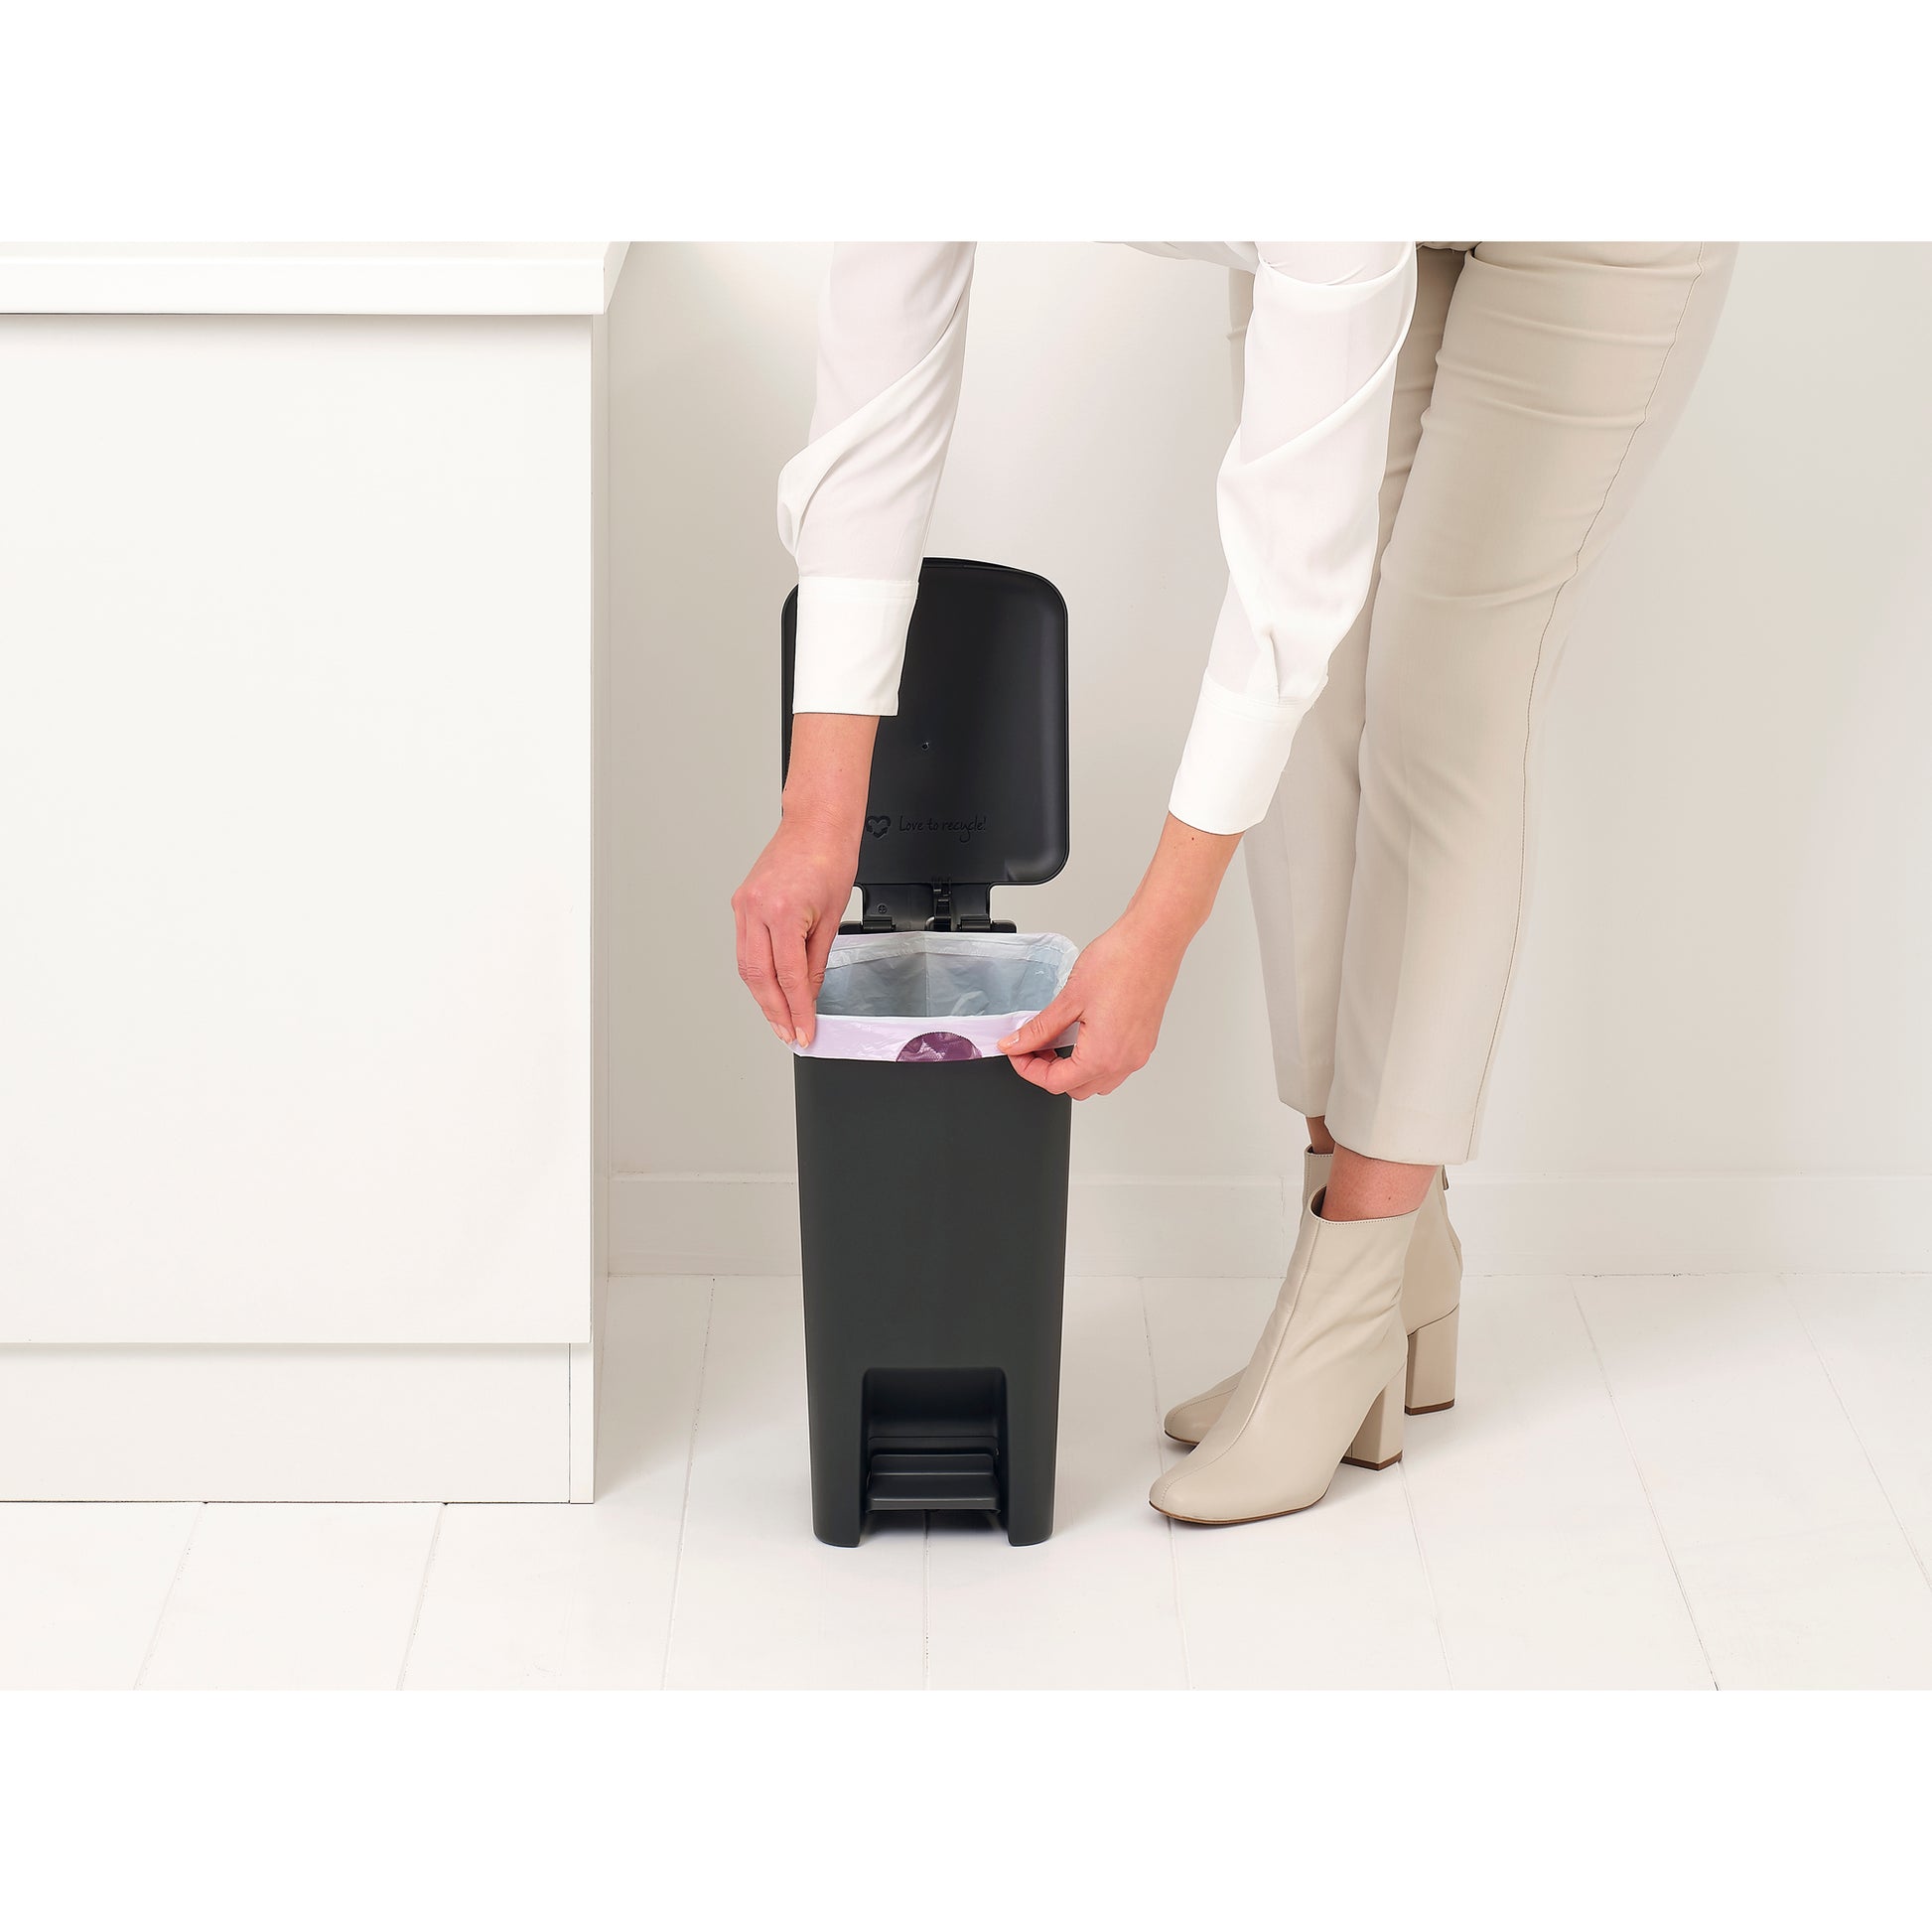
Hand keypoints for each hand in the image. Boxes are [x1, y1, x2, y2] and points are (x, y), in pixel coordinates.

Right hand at [732, 714, 877, 1046]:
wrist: (817, 823)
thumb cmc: (830, 858)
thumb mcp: (833, 917)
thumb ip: (816, 961)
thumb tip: (810, 994)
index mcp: (783, 912)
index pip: (790, 977)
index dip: (797, 1011)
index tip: (803, 1032)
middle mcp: (757, 909)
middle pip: (760, 977)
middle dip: (775, 1012)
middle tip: (788, 1034)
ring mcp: (744, 905)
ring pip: (746, 966)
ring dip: (762, 997)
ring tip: (779, 1019)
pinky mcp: (741, 902)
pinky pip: (744, 947)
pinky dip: (756, 971)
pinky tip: (767, 987)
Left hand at [995, 912, 1185, 1099]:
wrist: (1153, 941)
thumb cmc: (1120, 963)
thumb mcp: (1069, 999)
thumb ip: (1039, 1028)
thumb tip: (1016, 1044)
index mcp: (1103, 1056)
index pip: (1055, 1082)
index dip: (1028, 1070)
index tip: (1017, 1052)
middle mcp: (1124, 1061)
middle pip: (1077, 1088)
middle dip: (1050, 1072)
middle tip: (1033, 1045)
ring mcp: (1138, 1053)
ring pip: (1098, 1081)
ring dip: (1073, 1069)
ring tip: (1057, 1039)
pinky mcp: (1145, 1041)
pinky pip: (1115, 1065)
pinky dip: (1094, 1058)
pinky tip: (1081, 1033)